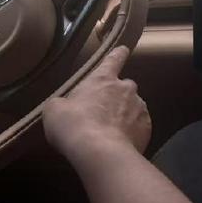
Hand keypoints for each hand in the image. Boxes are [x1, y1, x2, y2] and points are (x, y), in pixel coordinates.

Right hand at [43, 46, 150, 162]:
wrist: (100, 152)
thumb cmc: (74, 125)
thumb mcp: (55, 111)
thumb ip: (62, 103)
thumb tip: (64, 106)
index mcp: (104, 78)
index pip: (114, 58)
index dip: (117, 54)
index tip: (123, 50)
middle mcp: (126, 87)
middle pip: (123, 87)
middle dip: (114, 98)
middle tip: (100, 115)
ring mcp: (140, 107)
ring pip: (132, 107)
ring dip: (123, 116)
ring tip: (108, 134)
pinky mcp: (147, 127)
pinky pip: (139, 126)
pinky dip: (131, 132)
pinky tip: (119, 144)